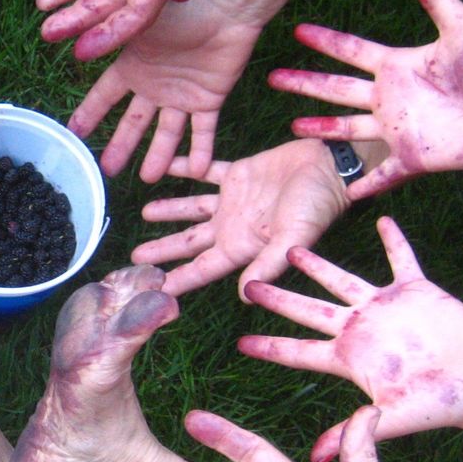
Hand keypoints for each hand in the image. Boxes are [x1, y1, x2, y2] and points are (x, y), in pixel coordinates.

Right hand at [70, 0, 260, 179]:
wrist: (227, 7)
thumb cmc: (181, 8)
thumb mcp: (139, 21)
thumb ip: (111, 36)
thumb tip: (76, 47)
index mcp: (134, 67)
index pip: (105, 97)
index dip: (90, 114)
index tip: (74, 135)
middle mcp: (155, 86)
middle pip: (134, 123)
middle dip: (121, 146)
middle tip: (108, 171)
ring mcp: (182, 95)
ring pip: (167, 133)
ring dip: (159, 156)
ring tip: (149, 179)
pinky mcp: (209, 100)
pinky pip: (203, 131)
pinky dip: (201, 151)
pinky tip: (194, 171)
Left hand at [132, 139, 349, 298]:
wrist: (329, 166)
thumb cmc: (316, 206)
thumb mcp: (292, 239)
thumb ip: (267, 264)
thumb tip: (245, 295)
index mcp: (241, 247)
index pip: (201, 268)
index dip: (178, 279)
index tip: (151, 289)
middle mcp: (232, 227)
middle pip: (189, 243)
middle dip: (163, 250)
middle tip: (133, 259)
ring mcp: (233, 201)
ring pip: (192, 209)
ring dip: (169, 211)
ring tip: (145, 213)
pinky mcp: (236, 175)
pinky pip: (204, 171)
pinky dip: (184, 167)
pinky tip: (165, 166)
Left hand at [238, 216, 462, 461]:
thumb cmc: (437, 407)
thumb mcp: (391, 421)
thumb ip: (354, 433)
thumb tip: (316, 459)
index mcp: (347, 358)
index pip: (298, 352)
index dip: (270, 347)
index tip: (240, 343)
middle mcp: (358, 329)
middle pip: (307, 309)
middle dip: (278, 298)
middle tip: (248, 284)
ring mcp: (383, 308)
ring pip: (341, 280)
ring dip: (318, 265)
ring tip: (293, 248)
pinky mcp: (415, 291)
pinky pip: (401, 259)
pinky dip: (393, 241)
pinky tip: (382, 220)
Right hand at [271, 0, 462, 199]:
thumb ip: (438, 1)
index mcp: (398, 67)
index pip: (352, 51)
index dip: (325, 41)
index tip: (298, 31)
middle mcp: (391, 98)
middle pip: (336, 89)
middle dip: (305, 83)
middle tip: (274, 77)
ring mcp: (398, 129)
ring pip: (348, 129)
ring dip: (321, 128)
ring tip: (293, 126)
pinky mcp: (412, 157)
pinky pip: (382, 175)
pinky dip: (365, 185)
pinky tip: (346, 192)